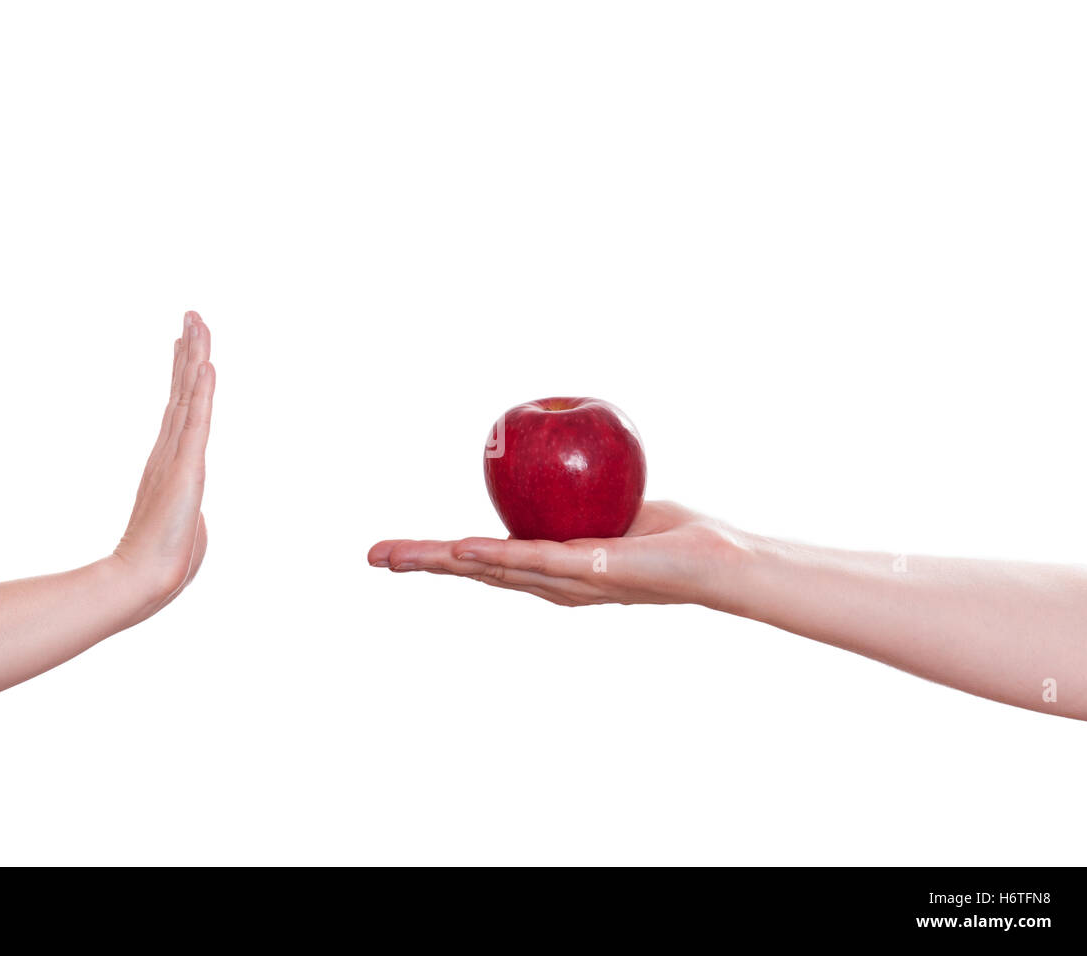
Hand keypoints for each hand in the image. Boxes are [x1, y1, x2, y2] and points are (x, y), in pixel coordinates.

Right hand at [114, 311, 215, 605]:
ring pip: (188, 397)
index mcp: (169, 462)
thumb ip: (190, 513)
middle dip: (189, 352)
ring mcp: (176, 456)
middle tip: (192, 315)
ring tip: (198, 323)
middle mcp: (169, 451)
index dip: (185, 374)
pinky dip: (202, 392)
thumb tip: (192, 518)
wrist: (143, 580)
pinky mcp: (186, 468)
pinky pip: (197, 423)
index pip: (181, 408)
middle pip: (182, 390)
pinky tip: (206, 365)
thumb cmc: (162, 562)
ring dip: (195, 358)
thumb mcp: (186, 525)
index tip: (187, 344)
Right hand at [368, 501, 744, 606]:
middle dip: (419, 563)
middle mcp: (548, 583)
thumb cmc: (669, 534)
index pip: (478, 561)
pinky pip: (536, 559)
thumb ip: (577, 494)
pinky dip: (497, 555)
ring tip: (399, 557)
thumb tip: (555, 457)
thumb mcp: (610, 508)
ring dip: (441, 562)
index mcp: (546, 570)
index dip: (434, 554)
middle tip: (372, 557)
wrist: (714, 559)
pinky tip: (465, 549)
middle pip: (470, 571)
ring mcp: (566, 581)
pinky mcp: (590, 573)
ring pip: (490, 569)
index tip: (392, 551)